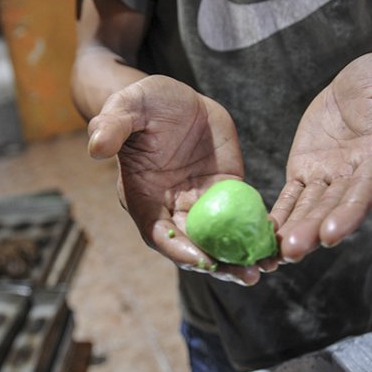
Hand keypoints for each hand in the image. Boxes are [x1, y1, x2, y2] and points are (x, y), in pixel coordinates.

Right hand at [88, 75, 262, 284]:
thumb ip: (112, 126)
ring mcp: (200, 202)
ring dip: (240, 257)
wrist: (173, 96)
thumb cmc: (142, 103)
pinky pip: (242, 216)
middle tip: (246, 275)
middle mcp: (171, 207)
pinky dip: (256, 231)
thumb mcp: (127, 106)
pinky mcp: (226, 189)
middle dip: (219, 265)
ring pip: (220, 239)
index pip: (159, 233)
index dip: (179, 249)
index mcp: (143, 197)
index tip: (203, 260)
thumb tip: (96, 147)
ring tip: (264, 268)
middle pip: (194, 247)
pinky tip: (275, 242)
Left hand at [270, 53, 371, 262]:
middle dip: (313, 231)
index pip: (365, 189)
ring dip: (293, 230)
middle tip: (292, 252)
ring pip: (310, 208)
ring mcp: (329, 177)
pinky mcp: (306, 171)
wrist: (360, 83)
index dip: (350, 212)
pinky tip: (264, 235)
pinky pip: (290, 197)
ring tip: (274, 255)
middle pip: (333, 208)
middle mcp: (354, 175)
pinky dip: (279, 215)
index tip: (332, 234)